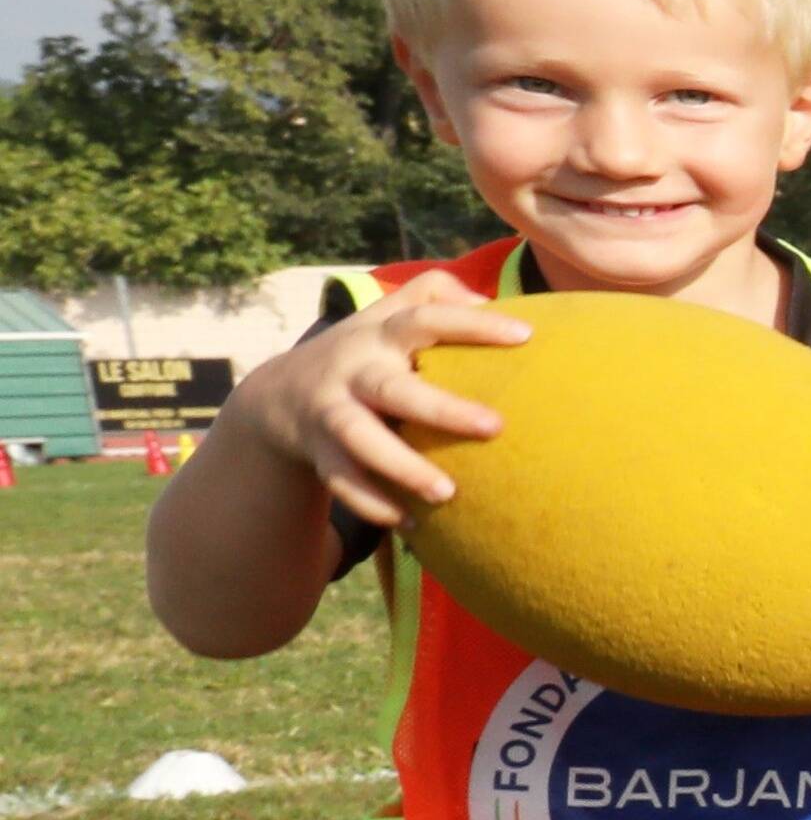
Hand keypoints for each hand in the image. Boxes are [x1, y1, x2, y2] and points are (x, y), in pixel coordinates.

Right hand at [242, 276, 527, 527]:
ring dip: (403, 467)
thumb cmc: (361, 353)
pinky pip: (343, 482)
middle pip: (393, 388)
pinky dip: (374, 504)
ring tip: (448, 493)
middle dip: (441, 408)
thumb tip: (488, 297)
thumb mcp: (384, 315)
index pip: (425, 319)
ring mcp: (331, 413)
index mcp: (378, 334)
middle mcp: (353, 371)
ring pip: (362, 441)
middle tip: (495, 426)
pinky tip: (413, 525)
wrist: (276, 396)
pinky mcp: (319, 452)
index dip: (473, 324)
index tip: (526, 337)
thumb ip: (431, 293)